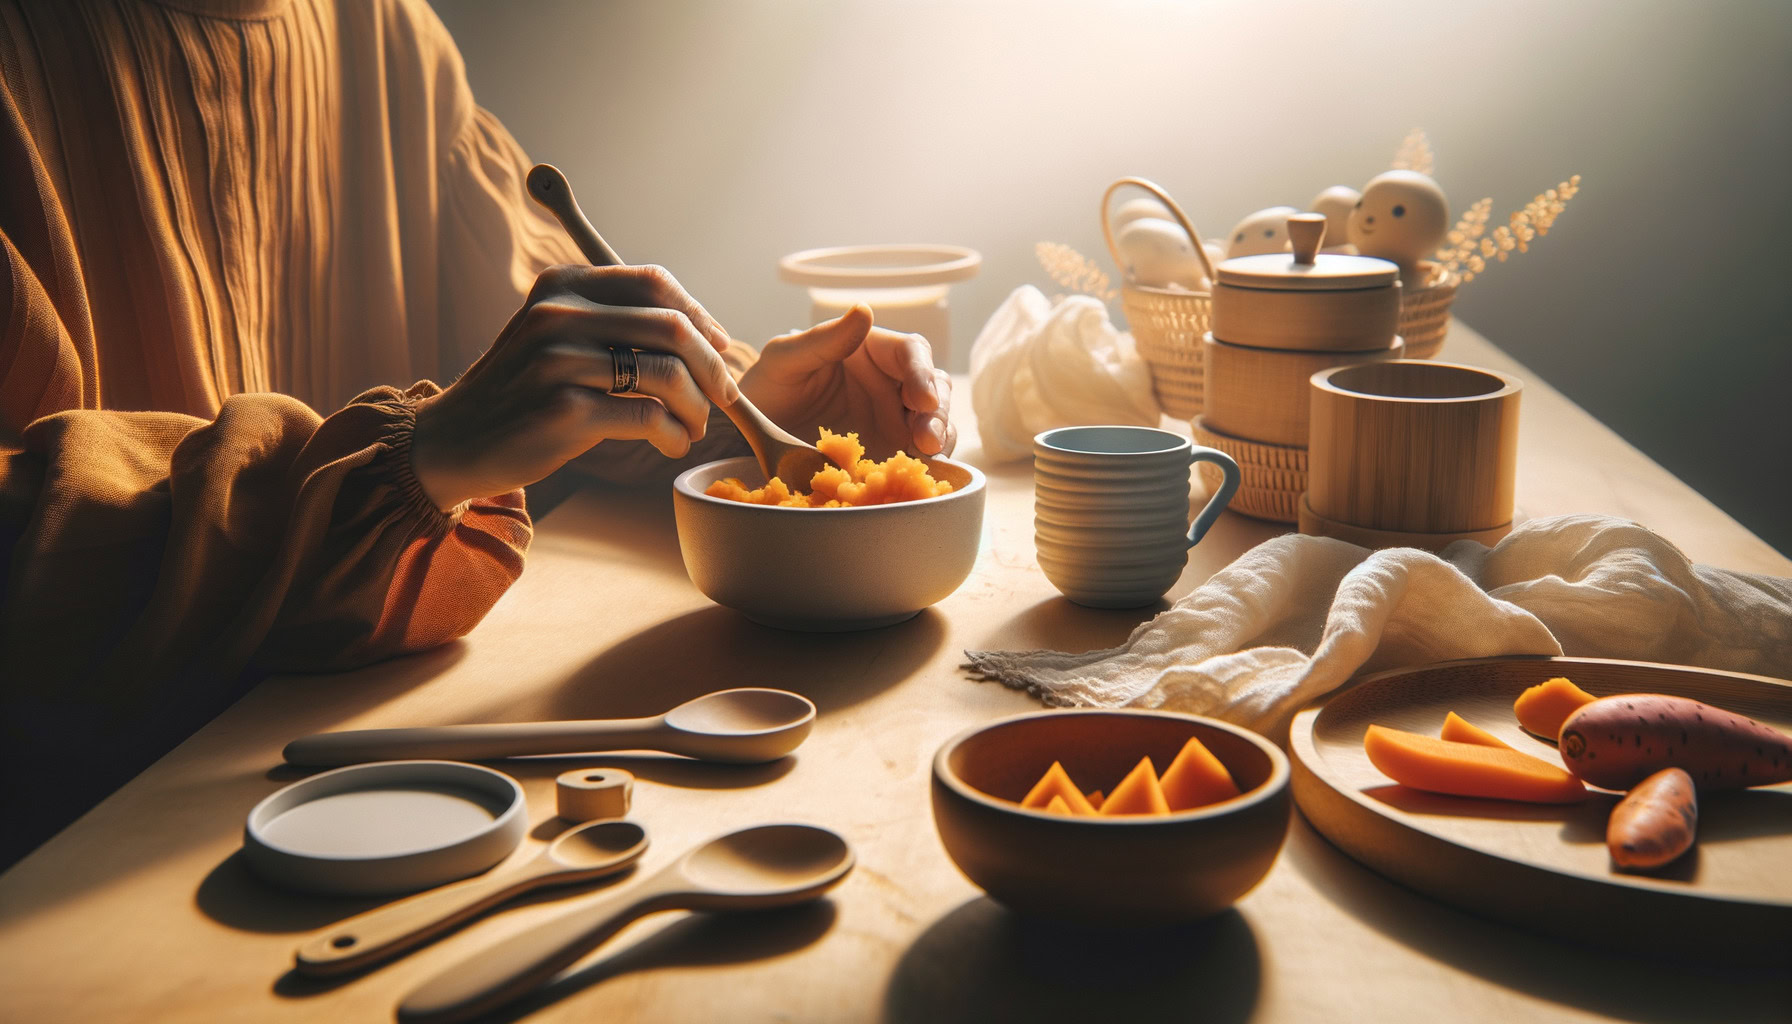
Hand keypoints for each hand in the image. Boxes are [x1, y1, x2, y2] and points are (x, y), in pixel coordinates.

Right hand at [410, 264, 736, 508]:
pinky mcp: (564, 411)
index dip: (700, 315)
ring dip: (697, 407)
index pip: (655, 282)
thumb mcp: (553, 336)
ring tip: (693, 427)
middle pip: (671, 326)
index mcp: (562, 285)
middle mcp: (558, 314)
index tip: (720, 346)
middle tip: (724, 395)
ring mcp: (559, 362)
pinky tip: (671, 444)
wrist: (454, 441)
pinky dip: (674, 434)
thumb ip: (612, 322)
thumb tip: (705, 332)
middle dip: (712, 365)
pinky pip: (649, 418)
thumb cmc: (521, 392)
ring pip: (667, 375)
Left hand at [738, 305, 953, 458]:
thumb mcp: (785, 359)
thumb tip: (864, 310)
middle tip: (926, 439)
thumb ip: (824, 338)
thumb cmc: (768, 387)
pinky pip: (919, 457)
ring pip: (936, 421)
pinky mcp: (890, 453)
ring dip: (940, 436)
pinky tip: (921, 474)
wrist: (749, 438)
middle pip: (934, 388)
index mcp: (871, 350)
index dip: (922, 372)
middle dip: (937, 412)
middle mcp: (890, 382)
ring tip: (926, 454)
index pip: (911, 352)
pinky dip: (928, 465)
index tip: (921, 399)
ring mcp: (894, 419)